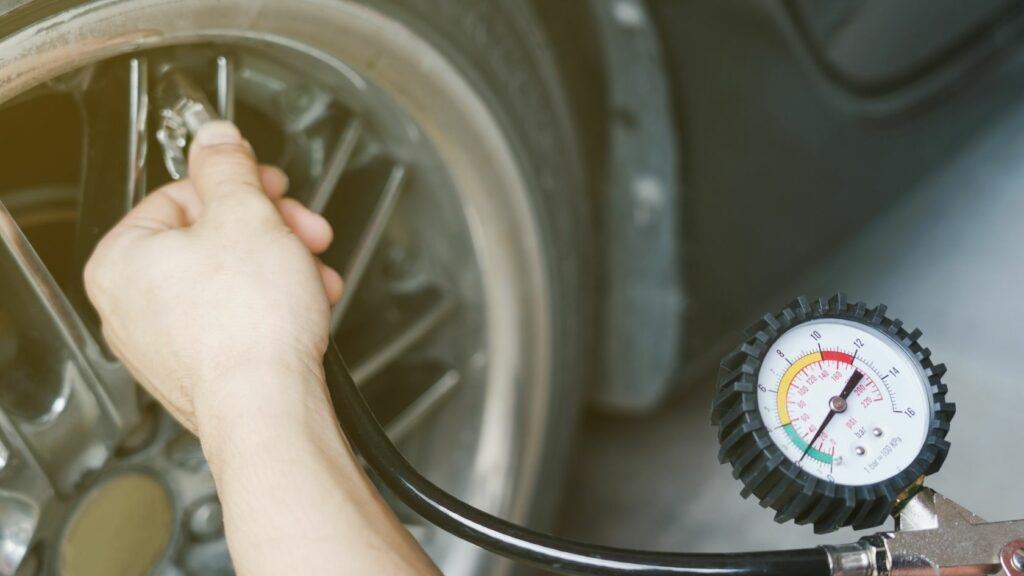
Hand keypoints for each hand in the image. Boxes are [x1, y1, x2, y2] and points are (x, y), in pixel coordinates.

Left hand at [84, 121, 343, 432]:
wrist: (269, 409)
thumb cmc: (249, 325)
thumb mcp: (246, 216)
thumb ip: (229, 168)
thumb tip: (215, 137)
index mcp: (122, 259)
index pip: (181, 195)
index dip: (240, 187)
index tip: (275, 188)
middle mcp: (130, 306)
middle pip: (209, 239)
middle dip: (271, 232)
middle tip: (306, 233)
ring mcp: (163, 345)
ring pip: (229, 281)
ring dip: (281, 268)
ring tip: (315, 277)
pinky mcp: (198, 373)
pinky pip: (235, 321)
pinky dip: (272, 308)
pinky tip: (306, 308)